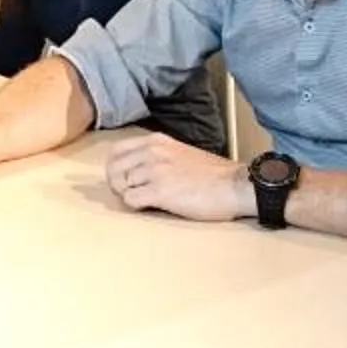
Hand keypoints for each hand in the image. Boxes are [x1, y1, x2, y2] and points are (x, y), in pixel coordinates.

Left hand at [97, 129, 244, 221]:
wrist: (234, 185)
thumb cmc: (213, 174)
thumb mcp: (180, 153)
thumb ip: (158, 156)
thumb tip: (137, 170)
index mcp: (157, 141)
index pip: (116, 151)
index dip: (115, 169)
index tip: (124, 180)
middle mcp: (152, 152)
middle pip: (113, 169)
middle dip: (117, 185)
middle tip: (131, 194)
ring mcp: (155, 171)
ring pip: (120, 185)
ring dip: (129, 196)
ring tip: (147, 200)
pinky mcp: (160, 191)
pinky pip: (131, 200)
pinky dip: (136, 206)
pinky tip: (151, 206)